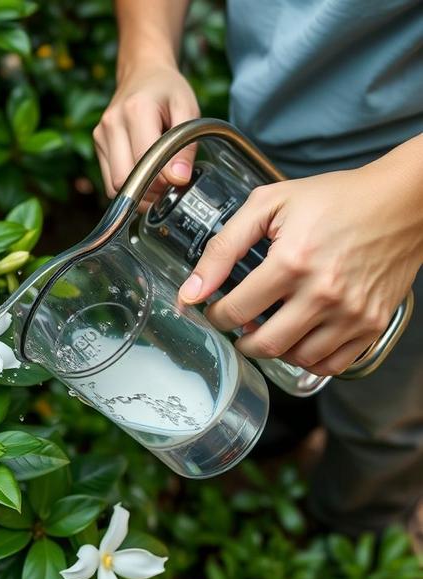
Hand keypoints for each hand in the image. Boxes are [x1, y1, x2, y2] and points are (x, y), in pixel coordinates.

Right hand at [93, 64, 199, 197]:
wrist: (143, 72)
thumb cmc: (168, 90)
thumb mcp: (188, 109)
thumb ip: (186, 145)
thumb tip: (179, 180)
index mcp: (136, 111)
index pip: (144, 163)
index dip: (162, 181)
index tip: (179, 181)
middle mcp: (112, 124)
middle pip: (123, 179)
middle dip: (147, 192)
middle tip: (168, 188)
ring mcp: (100, 134)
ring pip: (113, 185)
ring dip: (136, 193)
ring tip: (157, 183)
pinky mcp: (98, 143)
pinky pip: (109, 179)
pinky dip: (128, 186)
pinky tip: (143, 176)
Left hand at [178, 162, 422, 375]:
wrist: (402, 200)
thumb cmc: (335, 198)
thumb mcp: (268, 205)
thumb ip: (223, 247)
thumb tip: (191, 291)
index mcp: (292, 261)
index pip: (236, 311)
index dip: (216, 315)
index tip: (215, 309)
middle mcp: (324, 293)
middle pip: (265, 344)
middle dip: (241, 340)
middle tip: (238, 325)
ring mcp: (352, 313)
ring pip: (298, 358)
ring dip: (275, 350)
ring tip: (269, 327)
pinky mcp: (373, 323)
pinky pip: (333, 364)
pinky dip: (309, 359)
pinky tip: (300, 337)